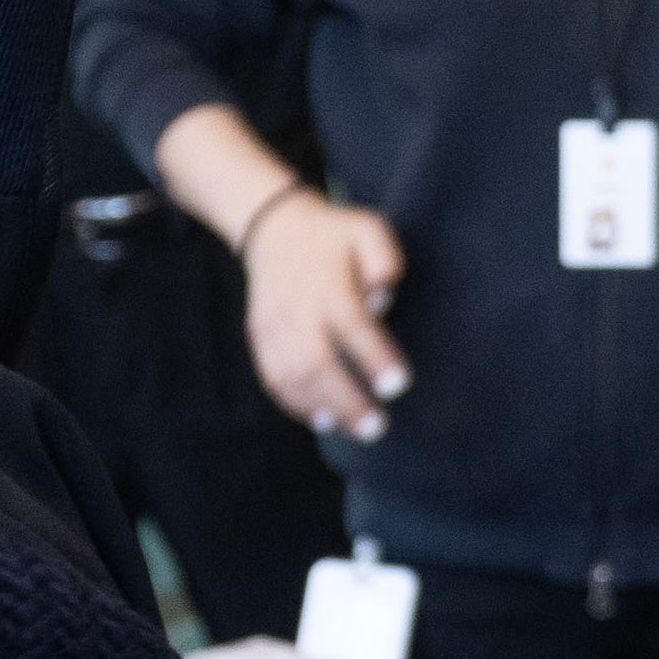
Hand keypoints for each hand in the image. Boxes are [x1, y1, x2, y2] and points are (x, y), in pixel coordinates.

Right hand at [239, 189, 410, 440]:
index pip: (351, 324)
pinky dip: (295, 404)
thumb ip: (384, 258)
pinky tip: (322, 420)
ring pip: (291, 377)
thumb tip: (381, 298)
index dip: (374, 357)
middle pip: (317, 362)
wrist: (274, 229)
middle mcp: (295, 308)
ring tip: (355, 430)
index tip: (398, 385)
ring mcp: (272, 325)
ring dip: (322, 408)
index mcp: (327, 282)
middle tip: (378, 428)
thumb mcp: (368, 229)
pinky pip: (272, 377)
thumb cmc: (334, 235)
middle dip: (347, 400)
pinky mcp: (259, 337)